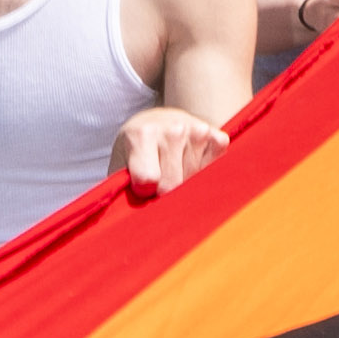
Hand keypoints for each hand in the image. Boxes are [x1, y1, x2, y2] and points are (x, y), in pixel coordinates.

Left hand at [110, 103, 233, 191]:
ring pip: (194, 181)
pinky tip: (190, 162)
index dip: (143, 190)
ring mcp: (198, 130)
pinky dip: (203, 172)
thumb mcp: (121, 164)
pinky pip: (215, 169)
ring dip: (184, 181)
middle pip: (172, 184)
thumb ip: (124, 187)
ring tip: (173, 165)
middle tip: (158, 176)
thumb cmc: (135, 149)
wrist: (155, 120)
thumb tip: (133, 217)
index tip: (140, 184)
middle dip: (164, 190)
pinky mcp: (217, 136)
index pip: (148, 180)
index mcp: (142, 133)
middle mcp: (173, 128)